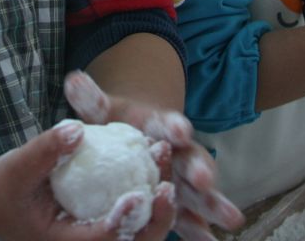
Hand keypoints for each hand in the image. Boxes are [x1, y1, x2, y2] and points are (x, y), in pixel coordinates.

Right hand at [0, 119, 175, 240]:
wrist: (1, 200)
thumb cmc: (6, 185)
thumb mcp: (17, 166)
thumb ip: (46, 151)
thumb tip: (77, 129)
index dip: (121, 222)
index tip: (140, 195)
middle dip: (156, 219)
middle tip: (167, 185)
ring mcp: (98, 236)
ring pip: (140, 231)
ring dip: (159, 201)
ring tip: (163, 156)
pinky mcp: (107, 221)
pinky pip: (137, 214)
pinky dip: (150, 189)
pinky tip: (156, 155)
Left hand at [63, 71, 243, 240]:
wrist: (139, 134)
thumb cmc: (119, 123)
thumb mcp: (105, 111)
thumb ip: (92, 100)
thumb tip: (73, 80)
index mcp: (161, 127)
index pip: (169, 125)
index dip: (174, 127)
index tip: (179, 131)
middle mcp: (180, 153)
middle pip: (192, 160)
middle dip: (199, 169)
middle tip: (203, 178)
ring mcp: (185, 180)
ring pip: (201, 192)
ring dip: (213, 204)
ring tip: (231, 219)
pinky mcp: (182, 203)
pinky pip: (194, 219)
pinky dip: (201, 232)